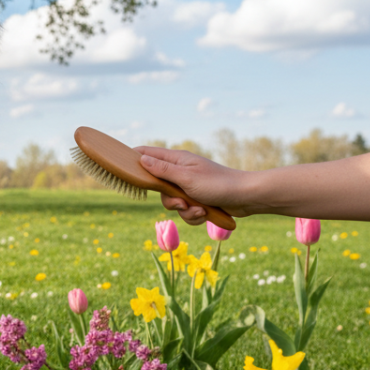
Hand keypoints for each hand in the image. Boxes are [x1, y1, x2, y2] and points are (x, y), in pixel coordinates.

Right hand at [131, 146, 252, 224]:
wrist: (246, 198)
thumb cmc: (218, 184)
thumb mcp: (186, 178)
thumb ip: (162, 170)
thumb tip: (140, 160)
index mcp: (177, 160)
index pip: (147, 153)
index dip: (133, 160)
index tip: (122, 170)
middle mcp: (180, 171)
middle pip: (157, 186)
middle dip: (168, 199)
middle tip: (181, 202)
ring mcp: (189, 185)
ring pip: (171, 202)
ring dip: (183, 210)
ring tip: (199, 209)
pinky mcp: (197, 199)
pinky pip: (184, 211)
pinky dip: (193, 215)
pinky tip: (204, 213)